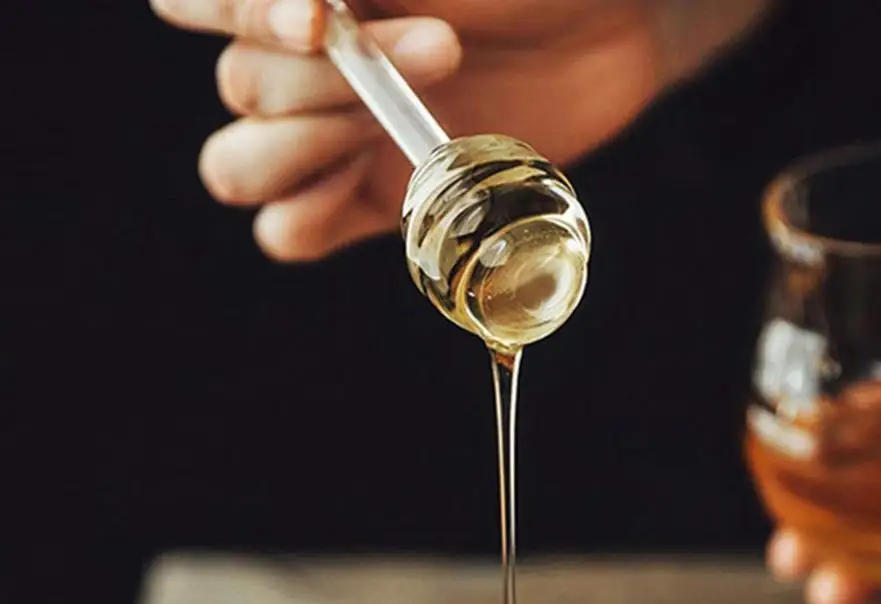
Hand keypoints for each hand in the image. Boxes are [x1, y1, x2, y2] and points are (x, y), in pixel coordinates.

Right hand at [149, 0, 770, 259]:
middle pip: (242, 89)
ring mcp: (332, 137)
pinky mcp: (370, 199)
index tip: (323, 20)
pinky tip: (369, 192)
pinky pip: (290, 233)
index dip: (239, 12)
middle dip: (331, 80)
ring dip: (311, 150)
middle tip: (442, 49)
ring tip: (411, 124)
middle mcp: (300, 62)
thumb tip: (299, 5)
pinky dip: (307, 223)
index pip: (198, 2)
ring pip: (240, 167)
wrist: (612, 22)